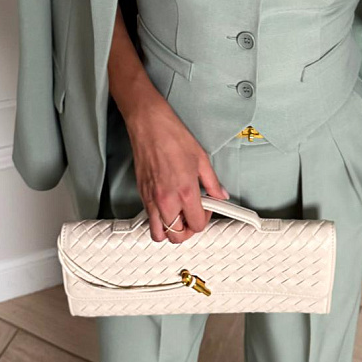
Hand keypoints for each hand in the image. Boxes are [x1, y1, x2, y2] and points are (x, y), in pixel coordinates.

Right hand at [124, 92, 229, 243]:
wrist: (149, 125)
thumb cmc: (172, 136)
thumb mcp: (201, 159)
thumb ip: (213, 182)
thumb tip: (221, 194)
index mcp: (185, 191)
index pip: (196, 225)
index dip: (205, 220)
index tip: (207, 209)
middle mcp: (166, 199)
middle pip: (177, 236)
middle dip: (187, 231)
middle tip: (193, 216)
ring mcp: (151, 199)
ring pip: (159, 233)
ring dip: (170, 230)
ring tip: (178, 217)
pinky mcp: (141, 194)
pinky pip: (149, 219)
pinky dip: (158, 221)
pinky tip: (167, 207)